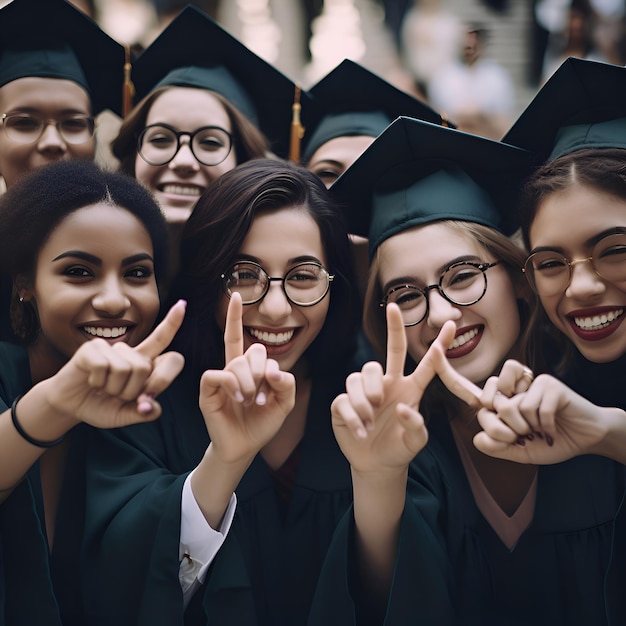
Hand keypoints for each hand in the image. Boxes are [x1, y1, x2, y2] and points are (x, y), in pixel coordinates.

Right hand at [45, 299, 185, 427]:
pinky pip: (104, 367)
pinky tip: (91, 380)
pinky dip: (98, 381)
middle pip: (145, 368)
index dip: (172, 324)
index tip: (182, 305)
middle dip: (133, 391)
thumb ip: (143, 413)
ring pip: (126, 369)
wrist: (70, 406)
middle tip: (117, 395)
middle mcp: (130, 351)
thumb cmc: (100, 406)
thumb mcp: (126, 415)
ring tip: (103, 387)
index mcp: (144, 362)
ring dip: (113, 388)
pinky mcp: (92, 347)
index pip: (162, 340)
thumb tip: (152, 408)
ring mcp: (111, 346)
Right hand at [199, 293, 295, 464]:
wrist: (245, 446)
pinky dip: (233, 385)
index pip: (242, 338)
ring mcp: (219, 378)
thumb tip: (273, 369)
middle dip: (262, 372)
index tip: (235, 294)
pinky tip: (237, 398)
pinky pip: (219, 374)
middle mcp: (232, 368)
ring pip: (237, 363)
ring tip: (250, 401)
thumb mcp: (284, 402)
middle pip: (251, 350)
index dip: (235, 317)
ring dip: (250, 384)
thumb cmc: (262, 423)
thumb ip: (287, 383)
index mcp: (248, 367)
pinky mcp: (208, 390)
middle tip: (262, 397)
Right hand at [331, 304, 455, 474]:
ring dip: (367, 401)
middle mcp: (388, 384)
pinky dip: (354, 416)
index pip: (427, 365)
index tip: (451, 324)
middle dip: (394, 327)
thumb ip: (416, 426)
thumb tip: (404, 408)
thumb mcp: (415, 442)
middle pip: (391, 350)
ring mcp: (365, 391)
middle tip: (394, 308)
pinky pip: (345, 399)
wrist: (376, 464)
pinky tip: (361, 432)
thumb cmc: (399, 448)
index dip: (438, 345)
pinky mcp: (343, 402)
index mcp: (410, 390)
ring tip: (372, 424)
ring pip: (362, 375)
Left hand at [433, 355, 618, 463]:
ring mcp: (527, 382)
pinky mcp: (547, 382)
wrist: (586, 439)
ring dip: (522, 425)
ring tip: (537, 427)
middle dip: (504, 429)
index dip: (447, 371)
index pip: (466, 389)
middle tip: (524, 435)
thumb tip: (479, 438)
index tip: (433, 350)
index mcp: (496, 402)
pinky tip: (552, 426)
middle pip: (487, 404)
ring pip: (507, 405)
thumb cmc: (549, 442)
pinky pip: (532, 408)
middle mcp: (508, 388)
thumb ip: (498, 448)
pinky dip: (544, 425)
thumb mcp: (519, 452)